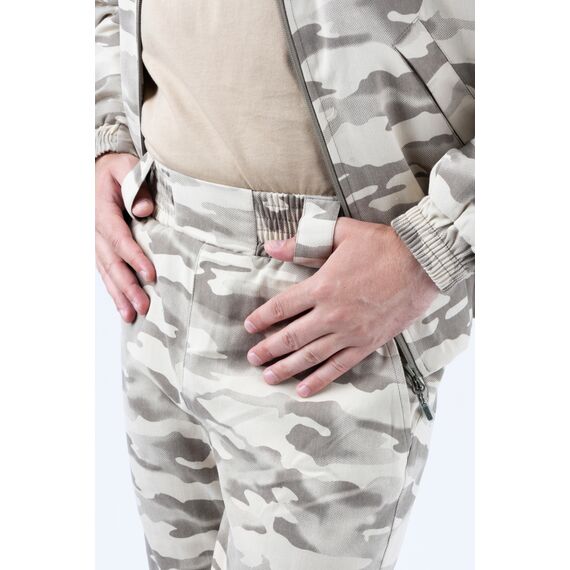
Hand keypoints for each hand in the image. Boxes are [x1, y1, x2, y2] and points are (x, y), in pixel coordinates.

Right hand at [95, 152, 155, 322]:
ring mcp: (94, 240)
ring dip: (118, 294)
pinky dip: (114, 289)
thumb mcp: (127, 168)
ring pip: (106, 271)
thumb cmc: (117, 170)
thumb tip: (145, 210)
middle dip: (126, 286)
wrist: (98, 170)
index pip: (118, 237)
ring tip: (132, 316)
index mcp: (101, 209)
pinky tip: (123, 306)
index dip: (133, 257)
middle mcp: (94, 229)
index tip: (150, 275)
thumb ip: (137, 186)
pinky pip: (105, 271)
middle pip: (110, 261)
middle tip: (142, 307)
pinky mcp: (99, 247)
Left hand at [244, 218, 438, 396]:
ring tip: (268, 377)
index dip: (261, 318)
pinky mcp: (366, 344)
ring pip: (310, 356)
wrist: (421, 263)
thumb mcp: (340, 233)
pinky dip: (320, 379)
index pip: (281, 307)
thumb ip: (303, 242)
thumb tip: (271, 246)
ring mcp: (349, 333)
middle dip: (267, 349)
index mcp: (321, 287)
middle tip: (252, 359)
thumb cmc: (381, 245)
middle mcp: (331, 314)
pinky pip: (338, 367)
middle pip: (290, 336)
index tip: (249, 327)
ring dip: (286, 368)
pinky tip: (304, 389)